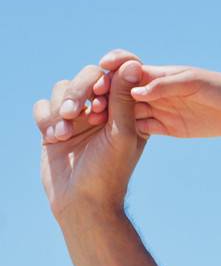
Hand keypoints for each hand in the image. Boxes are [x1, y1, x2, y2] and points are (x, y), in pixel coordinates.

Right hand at [37, 57, 148, 220]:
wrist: (83, 201)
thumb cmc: (110, 170)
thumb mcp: (122, 132)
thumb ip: (124, 98)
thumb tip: (131, 63)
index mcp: (127, 108)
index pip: (118, 73)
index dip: (109, 71)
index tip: (102, 81)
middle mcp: (102, 109)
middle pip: (87, 76)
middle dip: (79, 90)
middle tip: (77, 111)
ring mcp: (77, 116)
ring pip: (61, 88)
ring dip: (60, 107)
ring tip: (65, 132)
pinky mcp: (53, 126)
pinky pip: (42, 106)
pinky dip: (46, 118)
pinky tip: (55, 138)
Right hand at [39, 52, 220, 141]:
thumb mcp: (193, 84)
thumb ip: (165, 85)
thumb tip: (136, 89)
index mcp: (156, 74)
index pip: (124, 70)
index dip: (107, 75)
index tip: (94, 83)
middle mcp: (152, 91)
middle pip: (117, 93)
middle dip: (99, 98)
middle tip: (82, 109)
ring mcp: (157, 109)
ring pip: (123, 112)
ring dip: (106, 117)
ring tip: (85, 125)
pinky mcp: (163, 127)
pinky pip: (137, 129)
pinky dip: (121, 132)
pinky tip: (104, 141)